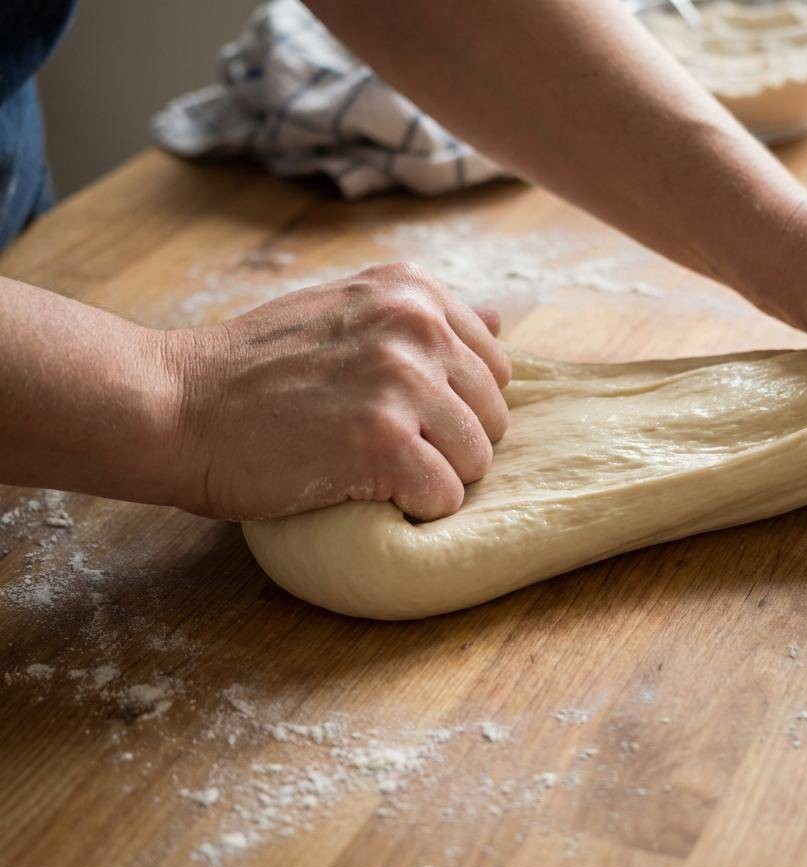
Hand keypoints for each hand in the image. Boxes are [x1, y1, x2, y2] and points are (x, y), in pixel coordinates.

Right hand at [162, 263, 510, 520]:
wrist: (176, 406)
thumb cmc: (254, 369)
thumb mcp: (344, 312)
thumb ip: (420, 319)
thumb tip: (502, 318)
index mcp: (413, 290)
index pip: (495, 366)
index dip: (455, 405)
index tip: (401, 414)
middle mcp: (416, 325)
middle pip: (493, 415)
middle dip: (450, 444)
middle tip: (384, 447)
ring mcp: (402, 380)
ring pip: (479, 459)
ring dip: (433, 478)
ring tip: (374, 468)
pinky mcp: (385, 440)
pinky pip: (446, 496)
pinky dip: (414, 509)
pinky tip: (368, 490)